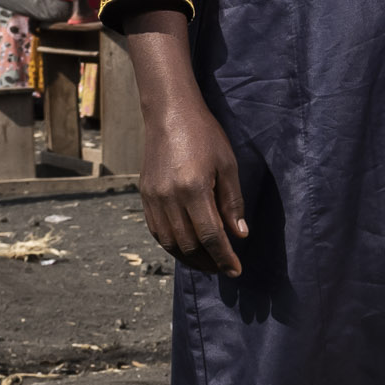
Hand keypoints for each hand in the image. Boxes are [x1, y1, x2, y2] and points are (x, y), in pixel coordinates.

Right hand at [134, 84, 248, 277]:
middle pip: (189, 244)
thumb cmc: (204, 135)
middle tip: (224, 267)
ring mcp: (154, 198)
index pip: (210, 235)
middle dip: (209, 261)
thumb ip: (233, 202)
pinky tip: (187, 248)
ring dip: (190, 258)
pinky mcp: (145, 196)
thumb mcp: (227, 165)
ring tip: (208, 262)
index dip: (224, 257)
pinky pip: (157, 231)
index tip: (236, 270)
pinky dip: (172, 245)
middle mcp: (169, 197)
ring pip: (170, 242)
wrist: (169, 114)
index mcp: (193, 188)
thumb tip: (239, 235)